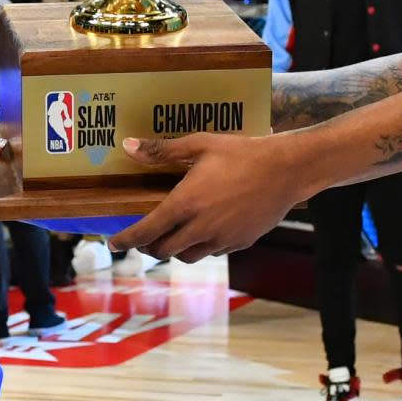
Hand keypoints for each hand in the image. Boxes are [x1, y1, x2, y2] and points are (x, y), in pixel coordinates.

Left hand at [112, 130, 318, 261]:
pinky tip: (205, 230)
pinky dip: (202, 246)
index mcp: (185, 203)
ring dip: (176, 248)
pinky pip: (212, 252)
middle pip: (163, 250)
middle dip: (150, 245)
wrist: (287, 169)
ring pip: (187, 256)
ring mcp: (221, 238)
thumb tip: (128, 147)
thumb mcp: (201, 144)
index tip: (113, 243)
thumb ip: (162, 150)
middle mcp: (200, 227)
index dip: (126, 240)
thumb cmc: (242, 152)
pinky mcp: (239, 243)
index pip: (146, 231)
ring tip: (175, 234)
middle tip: (146, 236)